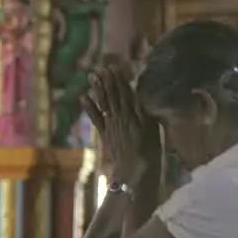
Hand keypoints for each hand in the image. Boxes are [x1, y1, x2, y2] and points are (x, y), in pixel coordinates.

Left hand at [82, 66, 159, 182]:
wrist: (135, 170)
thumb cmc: (151, 151)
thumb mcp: (154, 129)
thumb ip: (146, 113)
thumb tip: (140, 98)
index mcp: (136, 114)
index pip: (127, 93)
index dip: (120, 80)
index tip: (114, 67)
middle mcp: (122, 116)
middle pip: (114, 95)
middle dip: (107, 80)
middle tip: (100, 67)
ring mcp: (112, 125)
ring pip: (104, 103)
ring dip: (98, 89)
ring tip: (92, 76)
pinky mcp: (105, 134)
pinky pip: (96, 118)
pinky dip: (89, 107)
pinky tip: (83, 97)